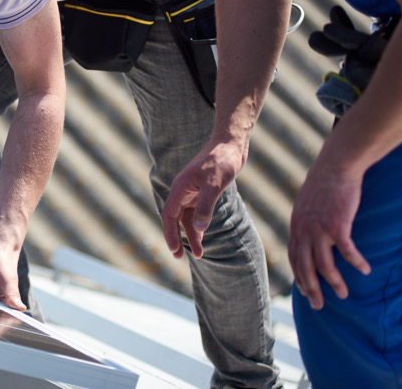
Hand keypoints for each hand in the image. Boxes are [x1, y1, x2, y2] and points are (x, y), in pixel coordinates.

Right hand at [161, 140, 244, 258]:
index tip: (174, 251)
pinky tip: (204, 234)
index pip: (169, 215)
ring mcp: (192, 190)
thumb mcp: (215, 185)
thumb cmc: (222, 161)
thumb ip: (205, 207)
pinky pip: (196, 211)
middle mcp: (183, 190)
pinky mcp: (203, 190)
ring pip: (187, 217)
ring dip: (192, 234)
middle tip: (182, 258)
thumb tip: (198, 229)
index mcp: (180, 188)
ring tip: (201, 254)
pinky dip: (199, 224)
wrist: (231, 144)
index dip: (170, 234)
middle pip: (176, 219)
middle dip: (179, 238)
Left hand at [288, 163, 369, 310]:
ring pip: (325, 266)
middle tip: (319, 306)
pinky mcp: (338, 226)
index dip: (299, 277)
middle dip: (312, 290)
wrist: (334, 167)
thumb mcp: (305, 205)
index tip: (306, 291)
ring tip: (344, 294)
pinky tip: (365, 270)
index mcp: (296, 226)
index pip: (294, 258)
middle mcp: (304, 231)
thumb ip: (304, 222)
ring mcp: (320, 230)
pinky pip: (348, 252)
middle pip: (305, 268)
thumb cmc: (323, 185)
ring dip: (335, 283)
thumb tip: (307, 234)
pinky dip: (357, 263)